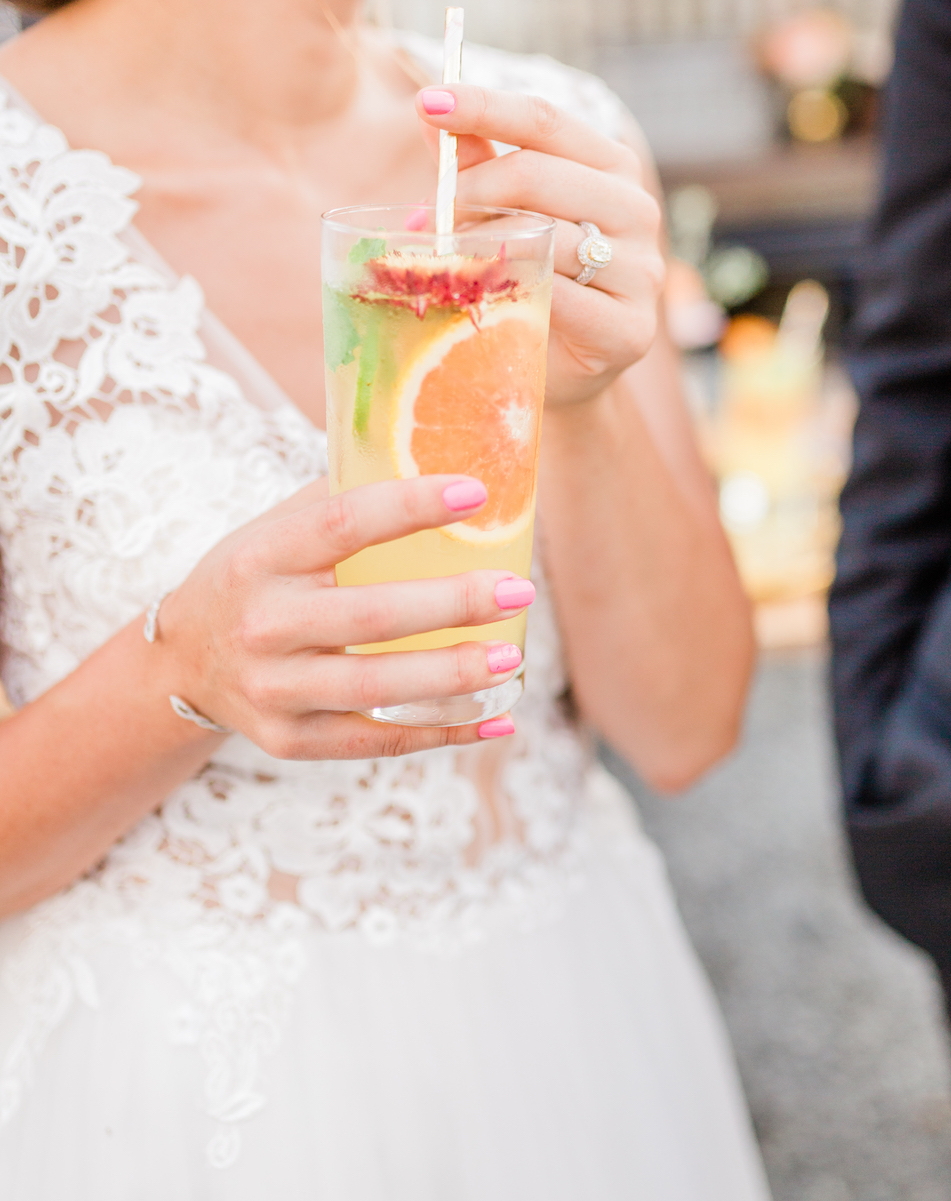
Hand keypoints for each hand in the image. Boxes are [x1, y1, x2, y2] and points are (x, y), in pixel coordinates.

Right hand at [153, 476, 532, 758]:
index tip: (475, 493)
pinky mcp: (291, 741)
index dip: (411, 507)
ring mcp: (274, 690)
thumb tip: (436, 458)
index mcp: (262, 557)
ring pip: (375, 688)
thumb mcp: (275, 530)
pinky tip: (497, 718)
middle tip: (517, 590)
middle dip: (453, 604)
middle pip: (370, 616)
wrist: (183, 663)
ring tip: (511, 656)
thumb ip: (342, 499)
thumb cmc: (254, 579)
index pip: (343, 525)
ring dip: (453, 675)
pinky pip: (378, 742)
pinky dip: (445, 733)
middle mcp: (262, 626)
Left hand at [417, 85, 665, 406]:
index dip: (485, 106)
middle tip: (428, 215)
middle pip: (539, 173)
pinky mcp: (630, 330)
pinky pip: (561, 299)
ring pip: (548, 236)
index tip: (430, 101)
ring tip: (445, 262)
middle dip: (470, 188)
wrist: (558, 368)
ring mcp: (642, 271)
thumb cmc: (529, 279)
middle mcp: (637, 211)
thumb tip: (429, 107)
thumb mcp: (502, 214)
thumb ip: (476, 163)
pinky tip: (480, 297)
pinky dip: (512, 294)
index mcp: (611, 168)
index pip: (546, 120)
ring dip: (482, 246)